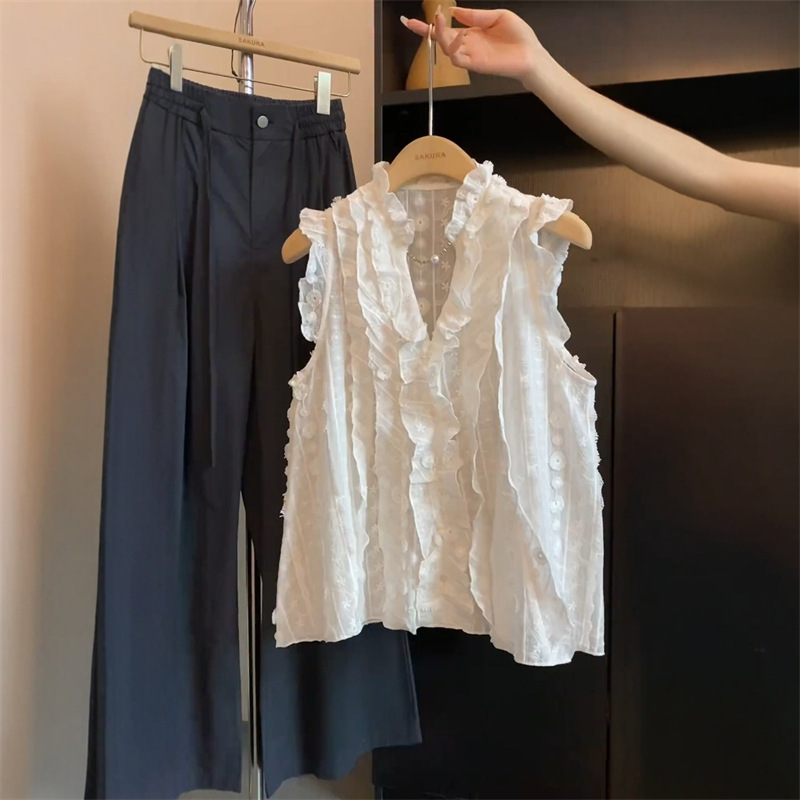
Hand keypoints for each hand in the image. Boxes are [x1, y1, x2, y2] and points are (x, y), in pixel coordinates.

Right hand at [401, 7, 542, 83]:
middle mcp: (467, 45)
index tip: (410, 21)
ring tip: (438, 22)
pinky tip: (456, 36)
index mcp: (471, 32)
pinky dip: (453, 48)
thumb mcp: (497, 16)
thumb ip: (475, 14)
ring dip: (439, 36)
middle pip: (440, 39)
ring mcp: (470, 56)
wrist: (531, 54)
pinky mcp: (475, 65)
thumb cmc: (518, 36)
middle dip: (426, 31)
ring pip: (445, 49)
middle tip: (420, 20)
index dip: (428, 26)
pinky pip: (458, 58)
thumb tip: (454, 10)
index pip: (445, 28)